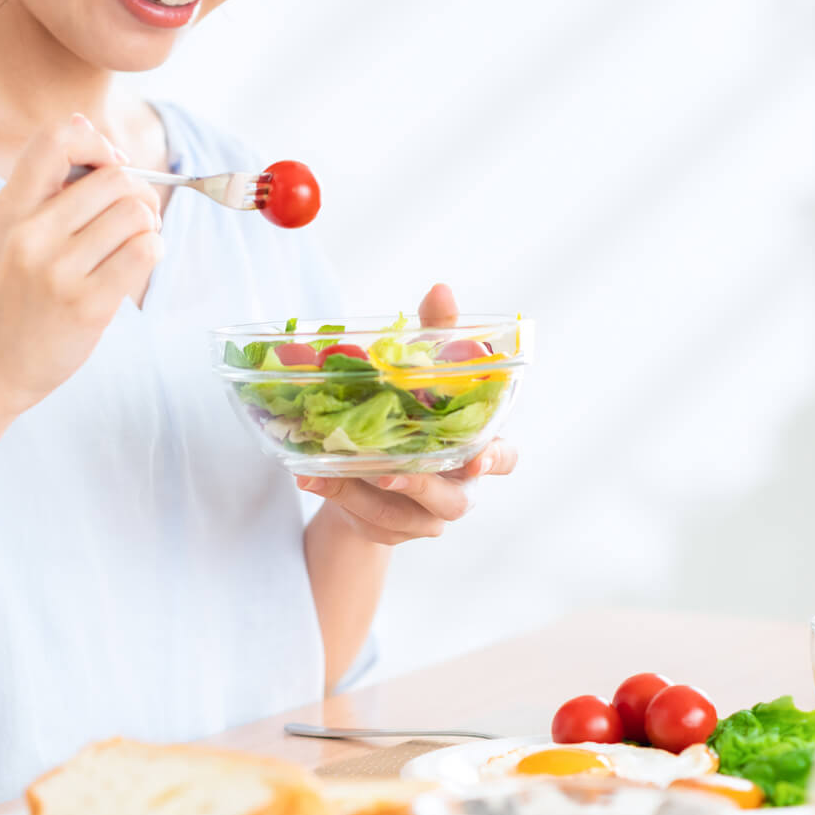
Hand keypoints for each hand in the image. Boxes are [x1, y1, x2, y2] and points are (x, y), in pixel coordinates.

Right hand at [0, 114, 161, 422]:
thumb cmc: (2, 299)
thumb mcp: (4, 233)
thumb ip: (42, 184)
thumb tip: (81, 122)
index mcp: (10, 210)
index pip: (55, 139)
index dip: (96, 143)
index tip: (108, 167)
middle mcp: (31, 234)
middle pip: (114, 179)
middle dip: (137, 193)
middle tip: (130, 220)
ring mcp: (58, 271)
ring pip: (136, 214)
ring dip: (148, 227)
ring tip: (132, 246)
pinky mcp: (86, 305)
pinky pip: (144, 252)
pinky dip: (153, 252)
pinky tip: (137, 265)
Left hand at [294, 282, 519, 544]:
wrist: (379, 465)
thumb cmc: (415, 410)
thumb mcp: (424, 371)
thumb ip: (437, 333)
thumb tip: (441, 287)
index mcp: (477, 447)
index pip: (505, 459)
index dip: (496, 459)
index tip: (477, 457)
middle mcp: (458, 486)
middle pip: (454, 499)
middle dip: (421, 486)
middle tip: (388, 471)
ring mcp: (424, 514)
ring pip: (403, 513)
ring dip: (365, 491)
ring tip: (331, 469)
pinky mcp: (391, 527)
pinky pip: (367, 517)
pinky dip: (338, 495)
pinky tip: (309, 475)